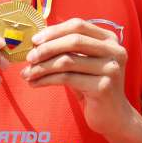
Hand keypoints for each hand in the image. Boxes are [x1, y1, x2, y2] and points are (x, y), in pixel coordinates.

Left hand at [22, 19, 132, 136]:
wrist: (113, 116)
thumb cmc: (93, 86)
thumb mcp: (83, 63)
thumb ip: (68, 49)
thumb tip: (36, 41)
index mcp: (109, 39)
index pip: (78, 26)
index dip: (54, 31)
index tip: (35, 40)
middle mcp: (114, 51)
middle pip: (73, 41)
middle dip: (47, 48)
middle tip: (29, 57)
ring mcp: (110, 69)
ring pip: (67, 61)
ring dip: (42, 67)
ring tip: (27, 73)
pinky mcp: (103, 87)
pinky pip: (67, 79)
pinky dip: (46, 80)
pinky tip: (34, 84)